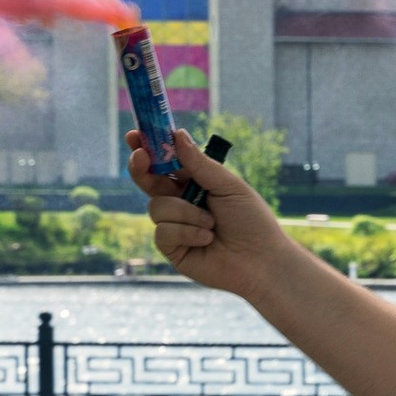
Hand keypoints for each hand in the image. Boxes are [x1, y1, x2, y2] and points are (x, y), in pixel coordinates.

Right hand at [128, 128, 293, 298]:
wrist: (261, 260)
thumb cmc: (251, 221)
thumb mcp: (228, 186)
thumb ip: (200, 164)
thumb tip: (177, 135)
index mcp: (195, 184)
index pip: (166, 163)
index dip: (149, 149)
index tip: (134, 135)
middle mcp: (181, 203)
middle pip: (148, 181)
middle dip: (141, 167)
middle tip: (140, 156)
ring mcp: (174, 226)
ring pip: (156, 206)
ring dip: (185, 212)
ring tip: (212, 223)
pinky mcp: (172, 248)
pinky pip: (163, 232)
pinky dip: (186, 232)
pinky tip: (206, 239)